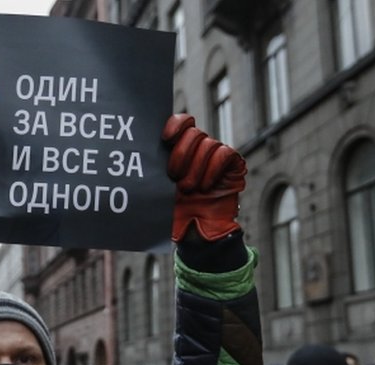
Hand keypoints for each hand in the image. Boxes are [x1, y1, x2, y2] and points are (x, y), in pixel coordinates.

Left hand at [162, 114, 246, 240]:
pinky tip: (206, 186)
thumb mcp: (159, 190)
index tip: (165, 138)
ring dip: (196, 168)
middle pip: (194, 131)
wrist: (196, 232)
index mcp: (179, 149)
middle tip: (173, 176)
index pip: (182, 122)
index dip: (175, 124)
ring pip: (209, 143)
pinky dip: (213, 169)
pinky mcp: (233, 165)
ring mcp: (216, 156)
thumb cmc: (175, 212)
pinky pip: (225, 154)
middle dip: (182, 154)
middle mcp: (199, 149)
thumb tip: (141, 148)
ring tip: (189, 188)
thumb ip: (155, 170)